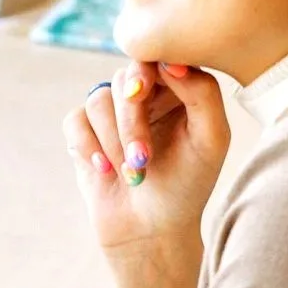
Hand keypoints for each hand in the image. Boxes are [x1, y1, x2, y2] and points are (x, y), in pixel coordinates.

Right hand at [63, 62, 230, 284]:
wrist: (151, 231)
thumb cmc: (187, 186)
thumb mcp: (211, 140)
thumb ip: (204, 93)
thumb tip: (171, 61)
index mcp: (179, 89)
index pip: (161, 57)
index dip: (151, 71)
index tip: (147, 92)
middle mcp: (145, 94)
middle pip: (127, 78)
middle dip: (131, 120)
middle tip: (142, 158)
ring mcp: (113, 111)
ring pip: (99, 99)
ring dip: (113, 141)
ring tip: (131, 174)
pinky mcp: (85, 131)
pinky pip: (75, 120)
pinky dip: (88, 146)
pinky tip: (106, 170)